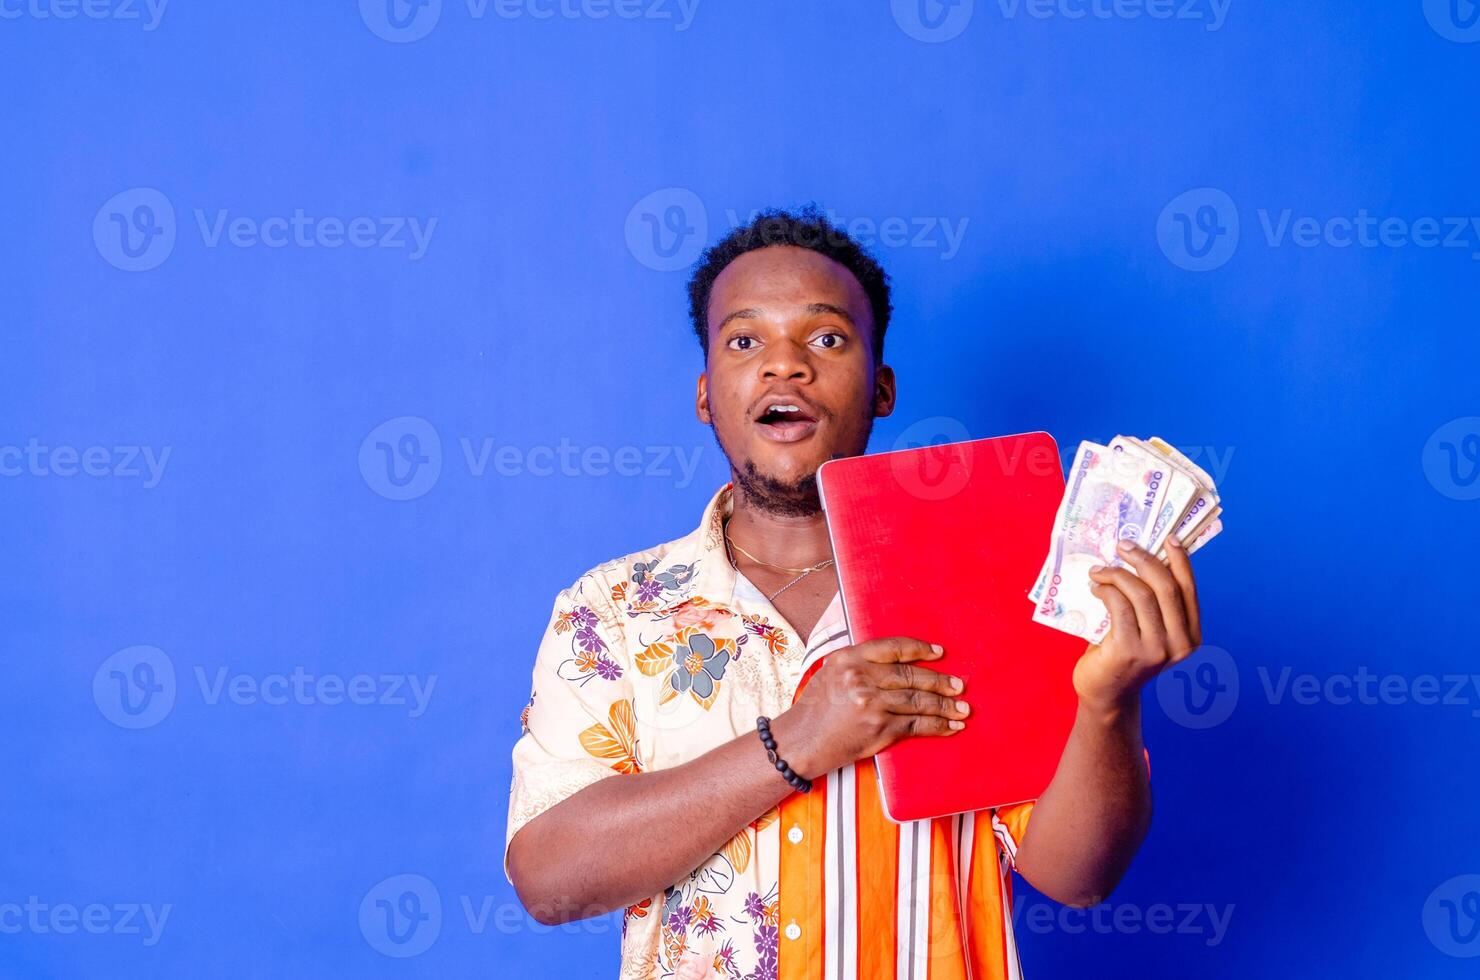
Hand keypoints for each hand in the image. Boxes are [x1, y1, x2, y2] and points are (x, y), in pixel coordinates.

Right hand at [770, 637, 969, 779]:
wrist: (799, 743)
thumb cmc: (814, 710)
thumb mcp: (830, 674)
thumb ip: (859, 665)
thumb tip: (896, 663)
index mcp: (848, 658)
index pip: (893, 647)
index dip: (920, 649)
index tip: (939, 653)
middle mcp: (861, 677)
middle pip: (911, 675)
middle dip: (940, 681)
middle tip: (959, 686)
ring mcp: (871, 703)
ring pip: (918, 700)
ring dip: (945, 706)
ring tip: (963, 709)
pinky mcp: (878, 728)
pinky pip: (916, 724)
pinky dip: (937, 726)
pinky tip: (950, 727)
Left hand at [1074, 534, 1202, 715]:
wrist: (1105, 692)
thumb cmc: (1124, 651)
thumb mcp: (1147, 626)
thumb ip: (1153, 601)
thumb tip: (1143, 555)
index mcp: (1191, 636)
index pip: (1188, 589)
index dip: (1180, 560)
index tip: (1168, 537)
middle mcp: (1179, 644)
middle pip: (1165, 587)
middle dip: (1144, 560)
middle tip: (1123, 545)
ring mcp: (1156, 649)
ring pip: (1141, 594)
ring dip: (1117, 574)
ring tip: (1099, 571)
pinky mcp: (1129, 651)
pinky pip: (1119, 606)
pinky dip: (1106, 590)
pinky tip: (1096, 587)